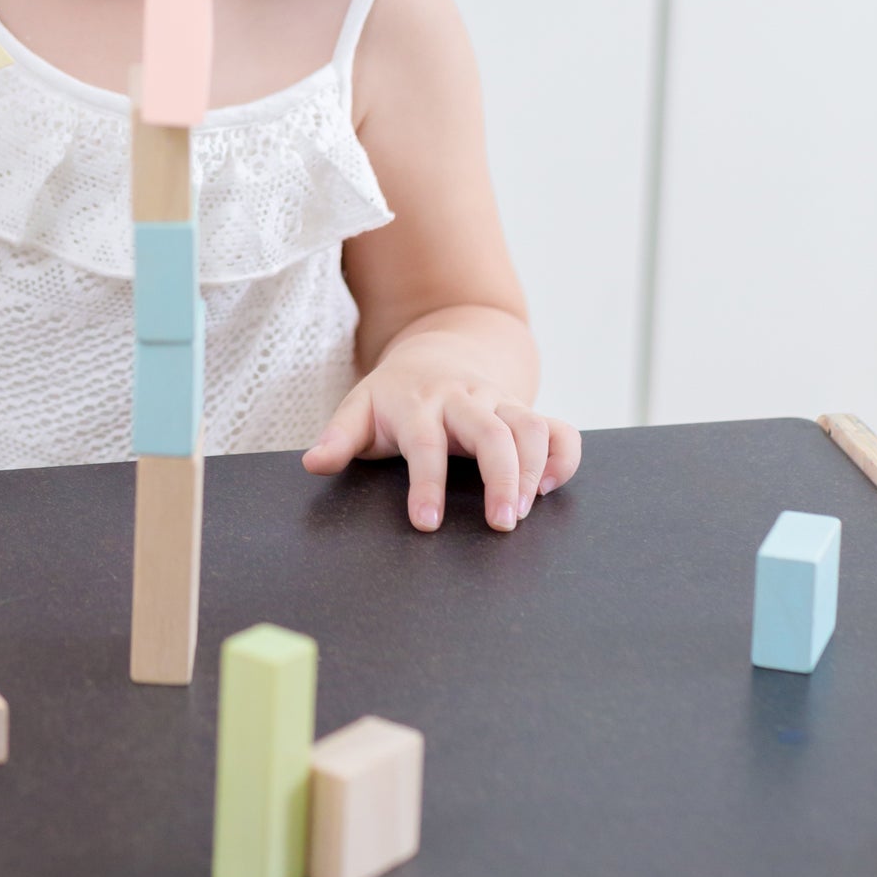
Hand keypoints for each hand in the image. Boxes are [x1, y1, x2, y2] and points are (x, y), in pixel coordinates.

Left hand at [301, 336, 581, 531]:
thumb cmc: (395, 394)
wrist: (438, 351)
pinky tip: (549, 488)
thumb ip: (338, 437)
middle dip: (500, 478)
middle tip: (502, 525)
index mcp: (418, 403)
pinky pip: (559, 430)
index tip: (425, 523)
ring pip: (530, 427)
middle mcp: (464, 399)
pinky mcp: (525, 410)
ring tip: (523, 513)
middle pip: (492, 432)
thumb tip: (313, 463)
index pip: (425, 443)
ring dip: (533, 471)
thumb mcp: (359, 407)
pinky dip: (563, 457)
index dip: (426, 483)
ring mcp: (499, 402)